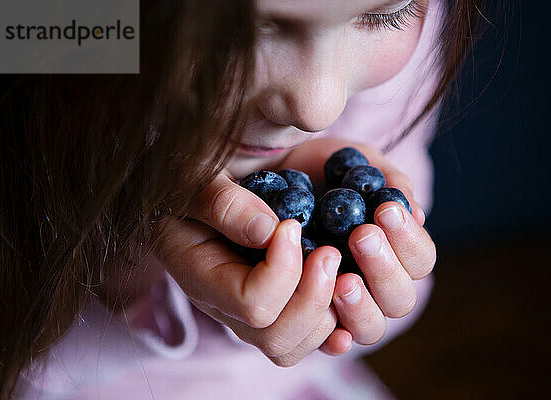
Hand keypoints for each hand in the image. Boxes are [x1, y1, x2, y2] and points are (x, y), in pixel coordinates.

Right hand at [153, 169, 343, 366]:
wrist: (213, 182)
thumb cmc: (198, 179)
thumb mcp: (198, 178)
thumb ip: (223, 203)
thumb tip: (268, 231)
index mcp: (203, 277)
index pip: (251, 304)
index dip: (283, 270)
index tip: (292, 225)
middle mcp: (230, 307)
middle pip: (277, 339)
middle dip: (314, 297)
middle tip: (330, 252)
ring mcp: (260, 313)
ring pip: (301, 345)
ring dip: (335, 312)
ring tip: (344, 268)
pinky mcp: (286, 306)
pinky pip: (318, 339)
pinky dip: (346, 320)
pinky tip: (352, 290)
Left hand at [278, 138, 435, 346]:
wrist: (269, 174)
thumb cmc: (318, 169)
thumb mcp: (353, 160)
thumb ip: (388, 178)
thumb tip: (416, 211)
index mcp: (391, 247)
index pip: (420, 260)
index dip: (409, 242)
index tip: (384, 212)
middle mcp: (372, 281)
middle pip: (401, 300)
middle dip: (385, 270)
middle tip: (362, 236)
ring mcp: (340, 303)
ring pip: (371, 328)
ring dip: (362, 306)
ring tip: (342, 279)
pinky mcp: (305, 317)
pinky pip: (325, 343)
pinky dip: (334, 340)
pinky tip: (334, 333)